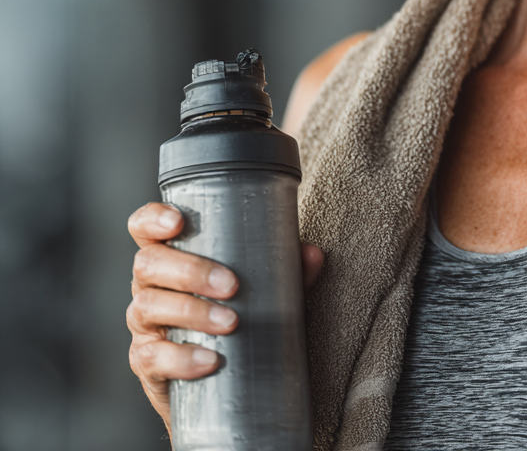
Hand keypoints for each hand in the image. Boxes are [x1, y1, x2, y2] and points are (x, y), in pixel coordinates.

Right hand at [126, 202, 323, 427]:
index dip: (153, 219)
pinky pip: (153, 357)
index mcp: (170, 255)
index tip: (177, 222)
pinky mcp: (146, 362)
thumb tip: (312, 253)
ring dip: (192, 312)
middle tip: (232, 285)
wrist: (221, 378)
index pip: (144, 226)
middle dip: (190, 271)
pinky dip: (182, 358)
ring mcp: (143, 323)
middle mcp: (149, 284)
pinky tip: (210, 360)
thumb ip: (286, 267)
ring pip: (148, 306)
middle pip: (148, 264)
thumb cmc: (237, 311)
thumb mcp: (262, 285)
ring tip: (231, 322)